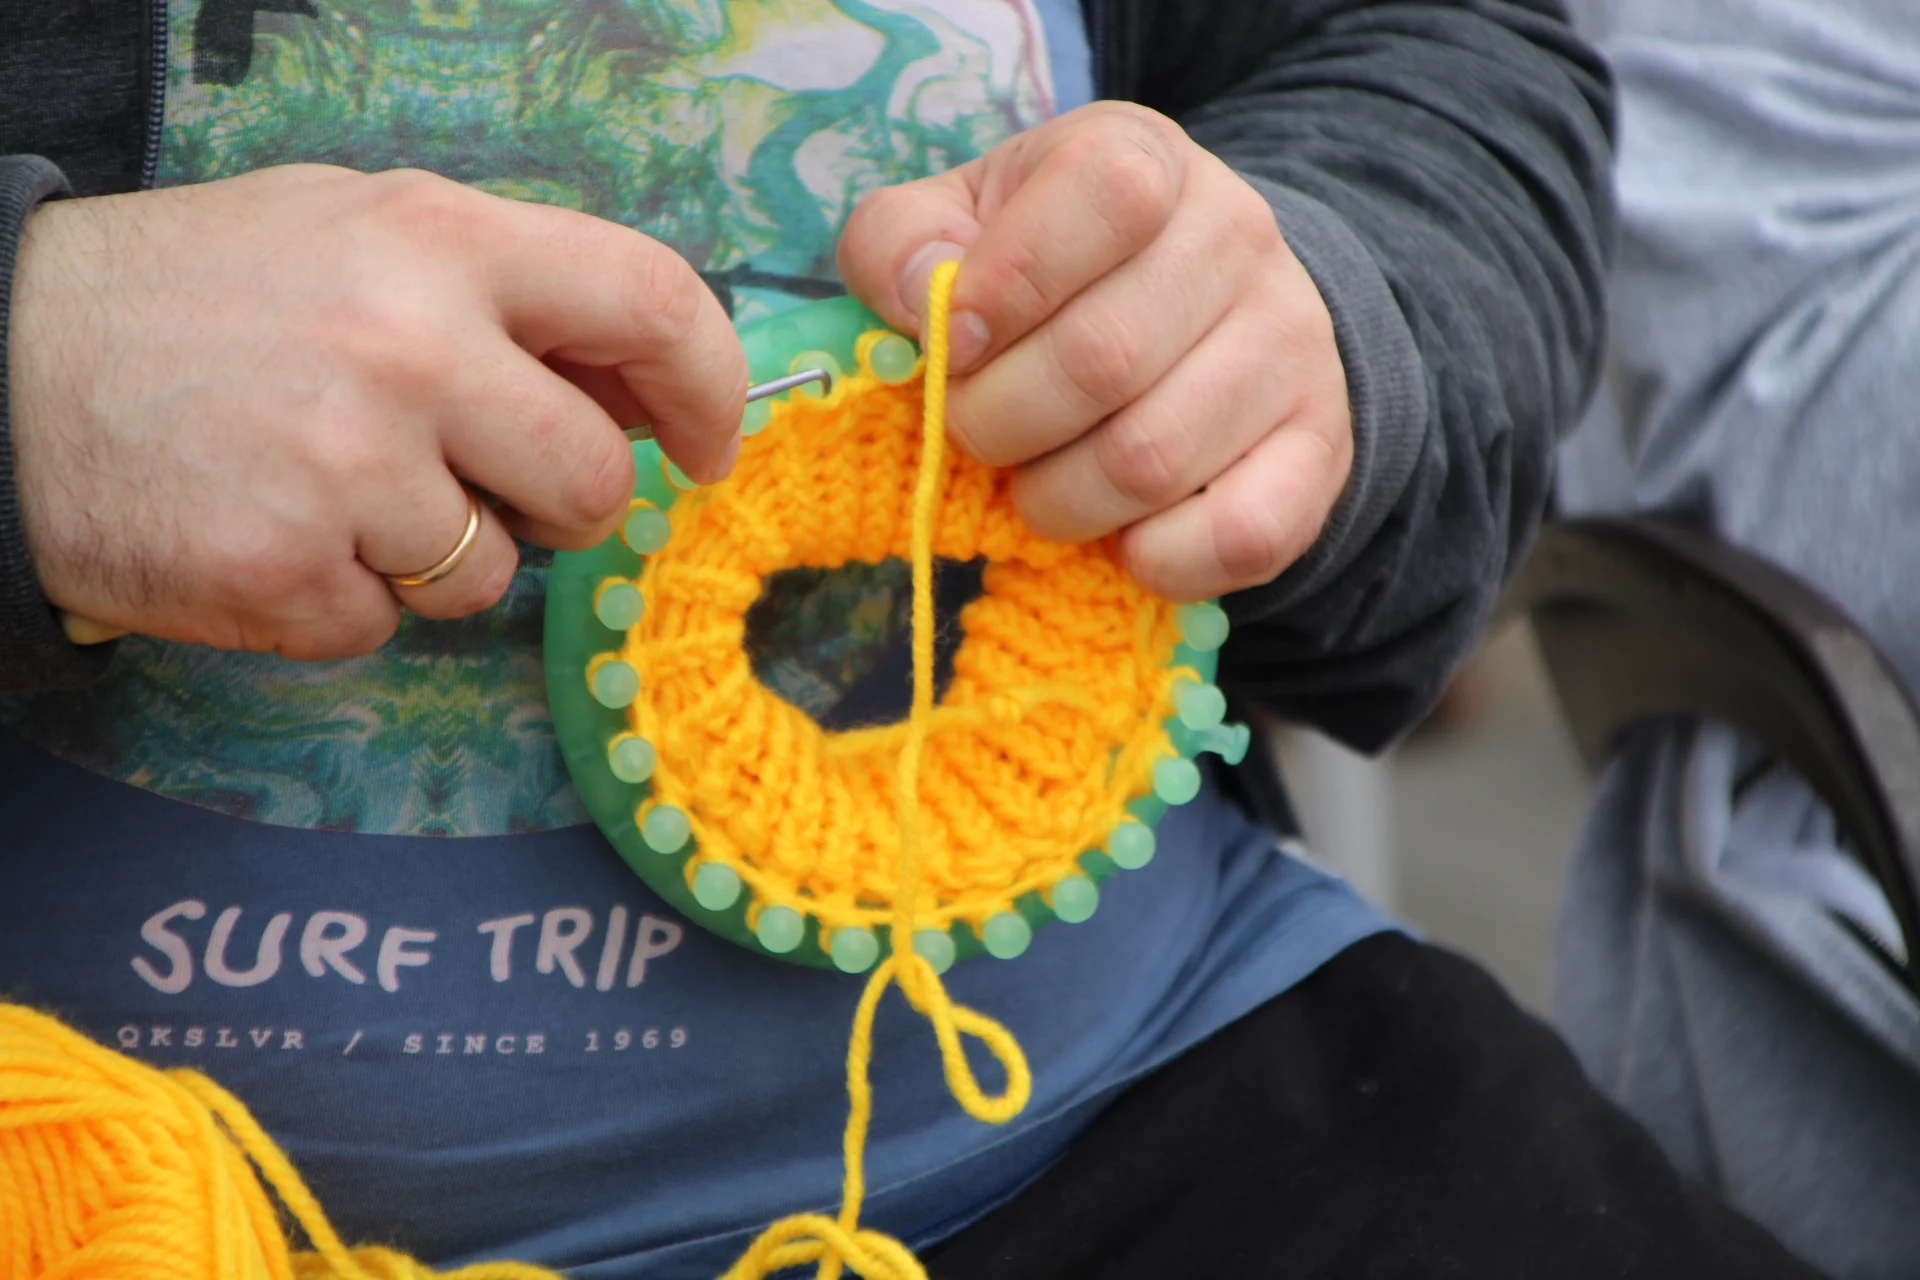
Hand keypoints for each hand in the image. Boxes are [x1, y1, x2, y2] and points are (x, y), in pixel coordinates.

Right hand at [10, 164, 744, 657]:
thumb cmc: (200, 300)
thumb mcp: (359, 237)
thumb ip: (504, 297)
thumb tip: (642, 393)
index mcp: (439, 240)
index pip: (654, 302)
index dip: (708, 385)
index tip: (707, 444)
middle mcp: (409, 347)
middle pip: (594, 480)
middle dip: (564, 505)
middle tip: (487, 488)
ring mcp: (347, 468)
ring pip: (494, 575)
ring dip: (436, 557)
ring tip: (329, 488)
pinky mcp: (287, 573)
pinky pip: (387, 626)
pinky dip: (342, 600)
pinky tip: (270, 531)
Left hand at [838, 102, 1350, 601]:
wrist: (1200, 309)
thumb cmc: (1047, 270)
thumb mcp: (957, 224)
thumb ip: (899, 244)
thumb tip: (920, 299)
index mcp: (1146, 161)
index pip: (1102, 197)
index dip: (1003, 287)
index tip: (953, 347)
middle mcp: (1239, 237)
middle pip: (1102, 358)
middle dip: (1000, 422)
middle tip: (977, 434)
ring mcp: (1292, 345)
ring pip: (1151, 461)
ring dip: (1059, 500)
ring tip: (1041, 481)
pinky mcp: (1320, 450)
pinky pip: (1238, 535)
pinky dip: (1155, 560)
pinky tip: (1122, 538)